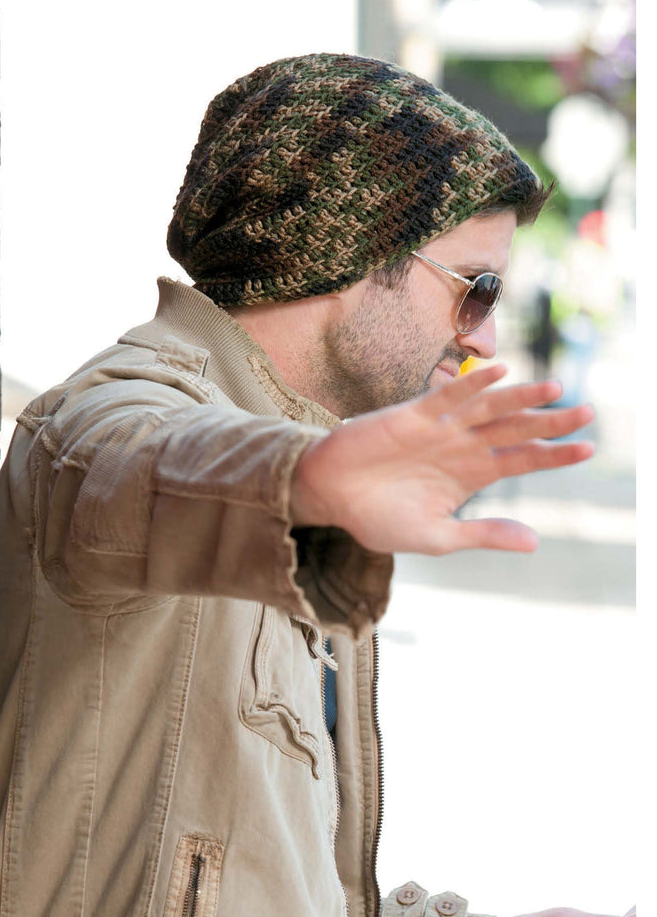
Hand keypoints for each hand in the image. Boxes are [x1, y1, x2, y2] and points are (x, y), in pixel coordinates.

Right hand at [290, 365, 593, 554]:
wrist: (328, 497)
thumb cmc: (376, 518)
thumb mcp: (435, 537)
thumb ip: (482, 534)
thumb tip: (534, 542)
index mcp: (470, 476)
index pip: (522, 460)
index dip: (554, 455)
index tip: (588, 450)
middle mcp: (461, 447)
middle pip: (515, 429)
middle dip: (551, 421)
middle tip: (588, 412)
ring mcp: (439, 429)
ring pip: (489, 408)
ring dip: (521, 398)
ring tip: (555, 389)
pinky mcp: (413, 415)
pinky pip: (449, 396)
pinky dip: (473, 385)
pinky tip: (501, 374)